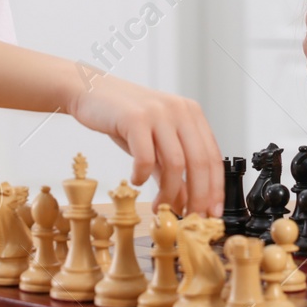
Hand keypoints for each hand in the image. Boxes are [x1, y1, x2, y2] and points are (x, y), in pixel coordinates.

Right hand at [66, 74, 221, 216]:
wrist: (91, 90)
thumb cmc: (124, 118)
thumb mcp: (155, 142)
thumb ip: (170, 170)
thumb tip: (185, 202)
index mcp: (191, 114)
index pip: (213, 157)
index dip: (215, 188)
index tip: (212, 212)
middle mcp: (179, 110)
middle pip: (199, 162)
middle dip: (198, 196)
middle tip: (191, 216)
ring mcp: (158, 112)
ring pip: (175, 163)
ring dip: (170, 192)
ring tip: (160, 205)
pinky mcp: (135, 118)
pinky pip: (145, 157)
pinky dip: (142, 175)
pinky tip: (136, 181)